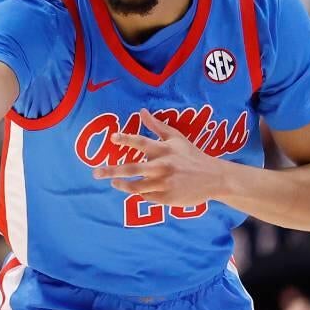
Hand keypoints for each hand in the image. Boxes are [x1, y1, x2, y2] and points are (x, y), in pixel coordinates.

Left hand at [93, 110, 226, 208]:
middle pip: (132, 169)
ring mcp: (164, 184)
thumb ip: (157, 126)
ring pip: (136, 187)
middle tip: (95, 173)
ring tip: (114, 182)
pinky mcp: (167, 199)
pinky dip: (139, 194)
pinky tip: (136, 190)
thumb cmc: (192, 156)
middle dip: (111, 171)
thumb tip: (141, 111)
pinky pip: (147, 198)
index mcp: (164, 149)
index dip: (126, 139)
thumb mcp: (177, 138)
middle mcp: (163, 166)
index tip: (113, 137)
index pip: (142, 142)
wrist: (214, 178)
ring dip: (122, 185)